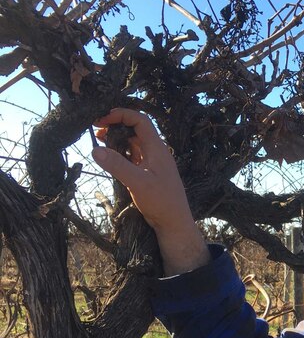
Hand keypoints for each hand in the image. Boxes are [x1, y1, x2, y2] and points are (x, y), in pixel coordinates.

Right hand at [92, 108, 208, 274]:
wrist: (174, 222)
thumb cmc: (161, 201)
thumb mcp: (138, 183)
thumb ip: (117, 165)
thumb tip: (95, 149)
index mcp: (157, 148)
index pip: (140, 120)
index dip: (121, 115)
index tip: (101, 119)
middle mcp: (155, 152)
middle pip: (134, 129)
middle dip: (115, 126)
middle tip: (95, 130)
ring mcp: (151, 162)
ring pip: (132, 143)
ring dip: (116, 140)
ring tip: (98, 140)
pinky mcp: (147, 172)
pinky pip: (132, 156)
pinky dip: (120, 153)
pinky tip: (108, 157)